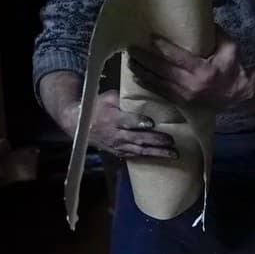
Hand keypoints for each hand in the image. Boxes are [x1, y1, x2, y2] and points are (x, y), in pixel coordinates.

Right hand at [63, 89, 178, 159]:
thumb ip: (122, 99)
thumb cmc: (97, 108)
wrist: (81, 126)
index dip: (140, 122)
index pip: (128, 122)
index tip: (152, 123)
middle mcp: (116, 135)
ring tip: (174, 154)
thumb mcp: (107, 98)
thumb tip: (141, 97)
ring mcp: (118, 146)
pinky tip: (163, 156)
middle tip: (172, 141)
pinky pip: (136, 156)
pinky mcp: (119, 152)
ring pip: (140, 151)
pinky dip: (150, 157)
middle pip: (138, 138)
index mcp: (112, 119)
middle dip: (156, 140)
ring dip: (157, 153)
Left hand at [128, 30, 254, 109]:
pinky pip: (160, 93)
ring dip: (141, 72)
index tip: (150, 37)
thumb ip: (216, 33)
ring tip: (129, 61)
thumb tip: (200, 18)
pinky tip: (137, 77)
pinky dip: (147, 84)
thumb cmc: (233, 68)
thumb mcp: (230, 48)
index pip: (178, 58)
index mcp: (203, 70)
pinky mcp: (182, 102)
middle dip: (144, 59)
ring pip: (157, 83)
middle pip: (162, 70)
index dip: (162, 47)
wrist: (238, 95)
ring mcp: (185, 96)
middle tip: (131, 48)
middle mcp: (191, 84)